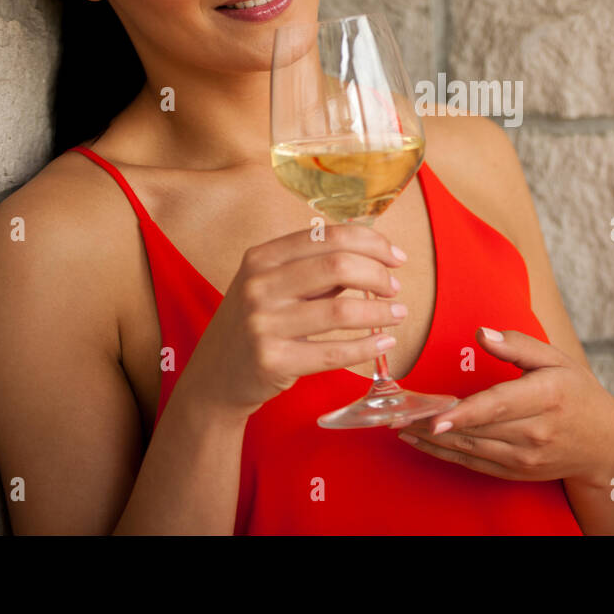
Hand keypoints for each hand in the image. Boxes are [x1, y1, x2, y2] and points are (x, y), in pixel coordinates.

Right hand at [178, 223, 408, 421]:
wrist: (215, 377)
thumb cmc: (257, 323)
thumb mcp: (273, 285)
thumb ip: (316, 268)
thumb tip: (374, 253)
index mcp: (262, 257)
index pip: (329, 236)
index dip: (371, 243)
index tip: (396, 257)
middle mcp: (259, 285)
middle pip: (339, 266)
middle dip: (378, 275)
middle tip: (395, 287)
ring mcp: (262, 324)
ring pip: (341, 311)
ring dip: (380, 312)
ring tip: (398, 314)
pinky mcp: (272, 360)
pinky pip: (334, 352)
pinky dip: (368, 346)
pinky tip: (385, 342)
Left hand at [393, 327, 613, 486]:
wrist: (604, 445)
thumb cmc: (577, 393)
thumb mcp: (556, 360)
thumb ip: (517, 346)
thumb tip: (481, 333)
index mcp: (547, 396)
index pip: (499, 405)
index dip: (465, 413)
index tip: (435, 418)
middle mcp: (536, 431)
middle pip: (477, 428)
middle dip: (432, 423)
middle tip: (395, 413)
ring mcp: (526, 457)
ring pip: (471, 448)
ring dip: (431, 439)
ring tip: (399, 425)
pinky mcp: (516, 472)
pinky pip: (474, 463)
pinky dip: (445, 454)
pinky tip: (420, 441)